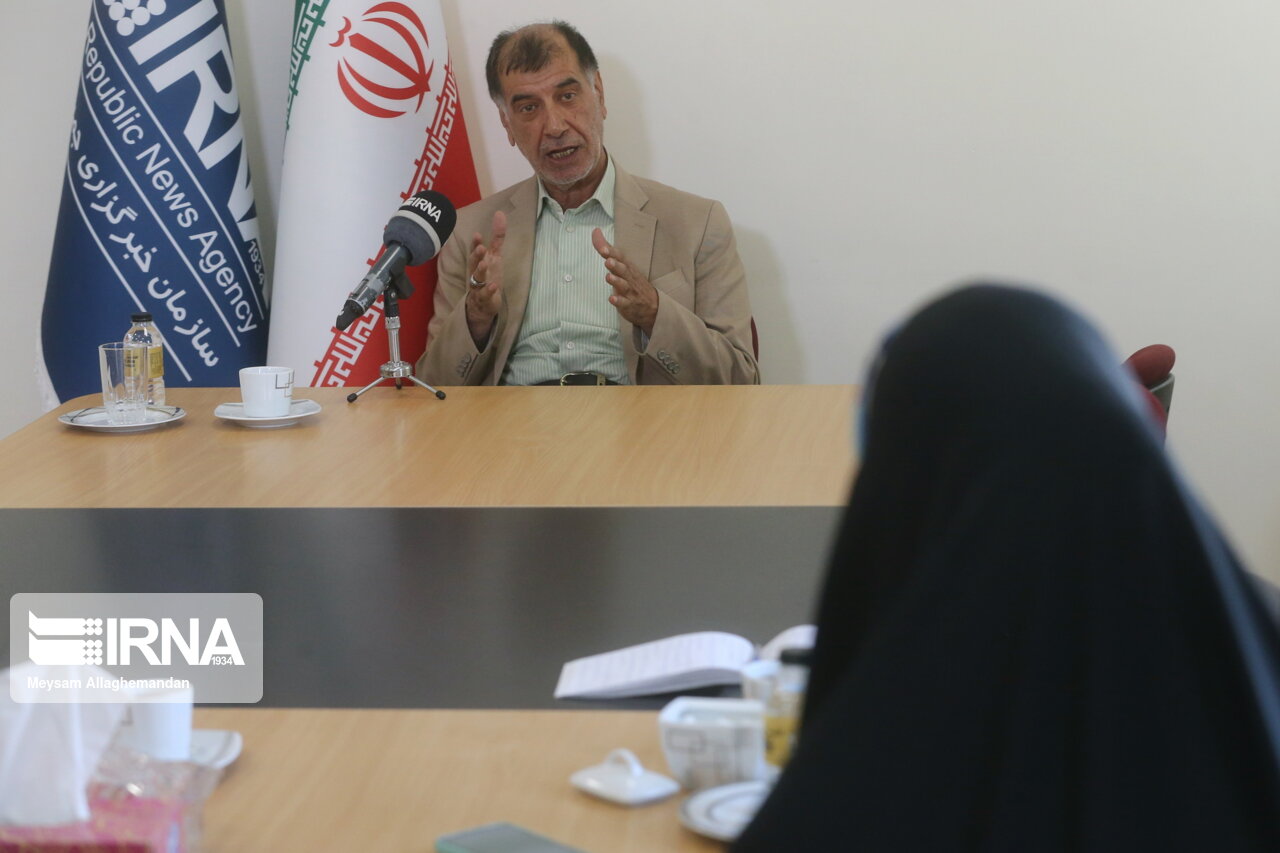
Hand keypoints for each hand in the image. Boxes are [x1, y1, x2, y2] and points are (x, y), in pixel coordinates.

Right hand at [465, 210, 505, 347]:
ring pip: (477, 279)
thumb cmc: (488, 275)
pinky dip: (489, 291)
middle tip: (481, 248)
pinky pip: (485, 295)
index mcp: (479, 262)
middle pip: (473, 263)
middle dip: (476, 255)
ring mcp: (479, 287)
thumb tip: (500, 214)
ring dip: (480, 271)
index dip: (475, 243)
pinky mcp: (484, 300)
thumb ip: (497, 237)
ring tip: (484, 264)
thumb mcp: (494, 256)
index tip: (477, 234)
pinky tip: (494, 286)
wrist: (481, 305)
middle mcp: (476, 273)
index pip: (475, 251)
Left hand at [592, 228, 658, 334]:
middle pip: (623, 269)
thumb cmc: (633, 282)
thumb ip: (606, 249)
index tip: (603, 248)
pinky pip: (624, 303)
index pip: (619, 257)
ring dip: (616, 281)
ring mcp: (630, 291)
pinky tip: (612, 299)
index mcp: (627, 267)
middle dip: (615, 265)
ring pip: (623, 285)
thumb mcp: (621, 264)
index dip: (611, 253)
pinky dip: (618, 301)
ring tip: (608, 277)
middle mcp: (629, 277)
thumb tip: (595, 231)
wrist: (653, 305)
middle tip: (608, 261)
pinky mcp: (629, 304)